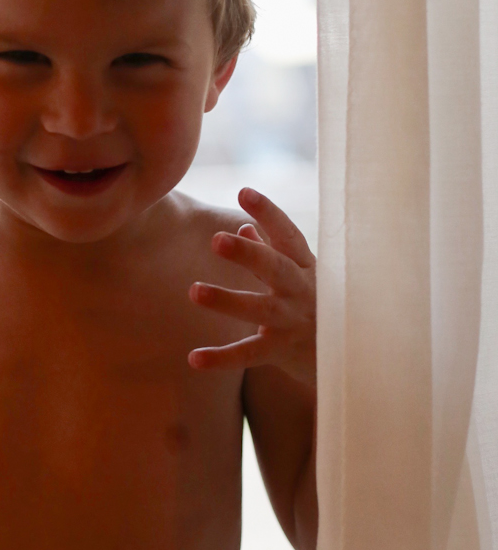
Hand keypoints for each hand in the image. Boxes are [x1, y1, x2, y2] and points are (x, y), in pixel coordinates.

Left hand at [187, 188, 315, 386]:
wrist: (355, 358)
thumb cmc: (322, 307)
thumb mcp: (302, 276)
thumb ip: (272, 253)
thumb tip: (244, 227)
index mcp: (305, 267)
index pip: (288, 235)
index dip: (268, 212)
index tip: (244, 191)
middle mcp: (301, 291)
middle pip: (275, 268)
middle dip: (247, 254)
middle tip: (216, 239)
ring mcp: (293, 322)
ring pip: (259, 309)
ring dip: (226, 300)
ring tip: (194, 291)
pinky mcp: (283, 351)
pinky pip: (248, 354)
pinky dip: (221, 358)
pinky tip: (193, 358)